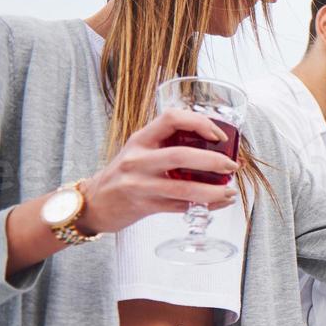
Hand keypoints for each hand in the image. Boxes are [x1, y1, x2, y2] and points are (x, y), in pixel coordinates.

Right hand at [79, 108, 240, 234]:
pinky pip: (180, 207)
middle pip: (181, 155)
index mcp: (140, 140)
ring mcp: (139, 185)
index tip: (218, 135)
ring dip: (213, 191)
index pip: (171, 118)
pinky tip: (218, 203)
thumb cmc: (124, 174)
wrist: (93, 203)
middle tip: (232, 166)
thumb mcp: (139, 151)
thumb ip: (168, 145)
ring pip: (184, 188)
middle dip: (213, 160)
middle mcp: (138, 160)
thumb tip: (215, 146)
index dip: (199, 122)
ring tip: (230, 191)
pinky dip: (204, 206)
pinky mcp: (144, 207)